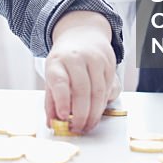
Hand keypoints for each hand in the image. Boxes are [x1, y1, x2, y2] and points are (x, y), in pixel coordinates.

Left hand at [44, 10, 118, 133]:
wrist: (83, 34)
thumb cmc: (65, 60)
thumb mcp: (52, 75)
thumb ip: (52, 100)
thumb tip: (52, 123)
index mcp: (58, 61)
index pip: (60, 81)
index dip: (62, 101)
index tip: (63, 117)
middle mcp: (77, 58)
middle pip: (82, 90)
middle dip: (81, 115)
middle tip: (77, 128)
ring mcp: (96, 59)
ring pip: (99, 92)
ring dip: (94, 114)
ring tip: (87, 126)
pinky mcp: (110, 64)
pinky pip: (109, 89)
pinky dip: (103, 105)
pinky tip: (96, 112)